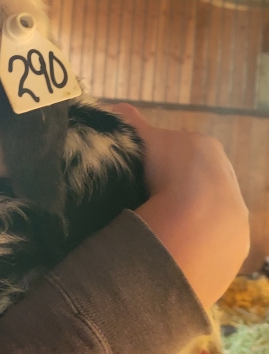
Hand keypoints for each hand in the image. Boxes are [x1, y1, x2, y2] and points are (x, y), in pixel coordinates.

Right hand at [113, 104, 248, 309]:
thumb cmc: (169, 174)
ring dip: (184, 215)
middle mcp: (226, 174)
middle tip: (147, 199)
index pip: (179, 149)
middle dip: (174, 187)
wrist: (198, 224)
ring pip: (205, 209)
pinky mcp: (237, 242)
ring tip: (158, 224)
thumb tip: (117, 108)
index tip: (140, 173)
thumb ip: (131, 123)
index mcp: (205, 147)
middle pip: (194, 178)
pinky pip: (210, 239)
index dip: (157, 159)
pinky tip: (173, 244)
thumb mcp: (143, 140)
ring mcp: (234, 209)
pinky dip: (192, 241)